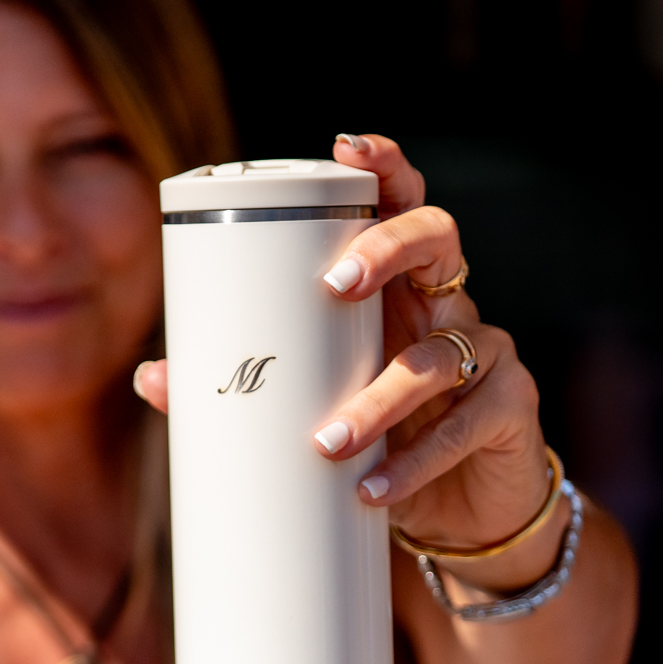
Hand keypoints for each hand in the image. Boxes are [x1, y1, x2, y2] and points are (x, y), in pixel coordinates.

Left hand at [133, 134, 555, 583]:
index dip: (383, 166)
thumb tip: (151, 377)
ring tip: (327, 442)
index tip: (346, 145)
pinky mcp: (511, 410)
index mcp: (399, 289)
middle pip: (436, 238)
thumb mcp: (322, 406)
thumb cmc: (387, 439)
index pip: (400, 205)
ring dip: (378, 397)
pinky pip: (462, 427)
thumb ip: (246, 386)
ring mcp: (488, 355)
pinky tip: (373, 488)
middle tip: (335, 283)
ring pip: (439, 355)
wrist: (464, 517)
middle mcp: (448, 306)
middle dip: (386, 248)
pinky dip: (411, 462)